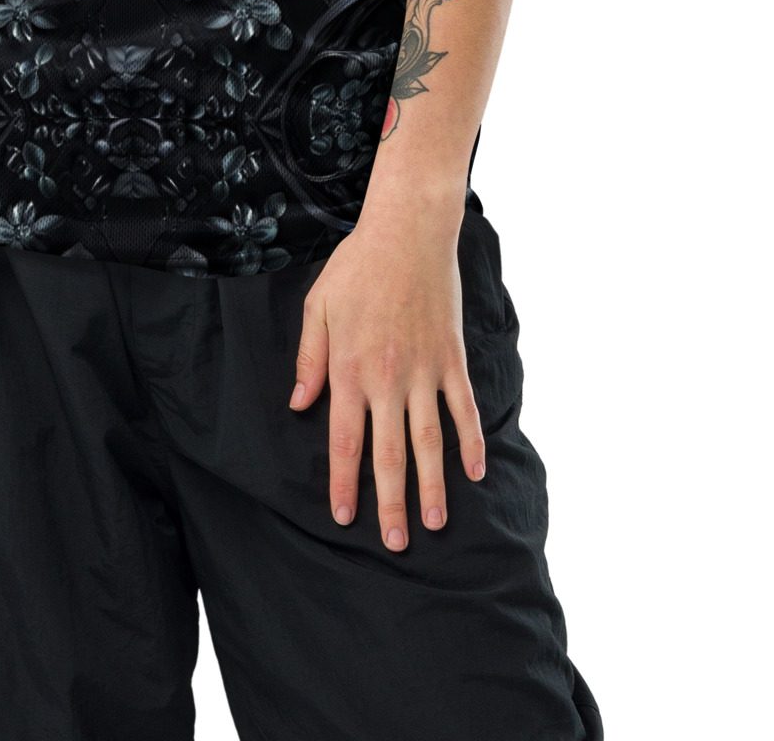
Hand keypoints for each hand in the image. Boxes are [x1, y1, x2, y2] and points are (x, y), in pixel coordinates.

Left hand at [285, 199, 486, 548]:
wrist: (407, 232)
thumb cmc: (357, 267)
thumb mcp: (318, 308)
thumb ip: (309, 360)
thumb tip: (298, 405)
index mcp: (350, 370)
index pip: (346, 442)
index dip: (344, 483)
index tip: (344, 516)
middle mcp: (388, 380)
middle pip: (389, 454)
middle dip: (391, 502)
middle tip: (395, 542)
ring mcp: (425, 372)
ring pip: (430, 441)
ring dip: (433, 485)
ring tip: (434, 523)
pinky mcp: (452, 359)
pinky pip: (463, 409)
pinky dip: (471, 442)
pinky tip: (475, 472)